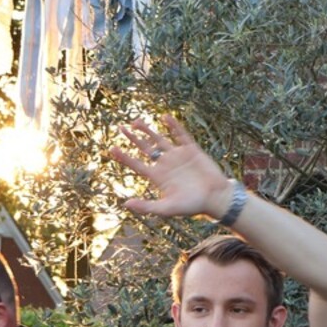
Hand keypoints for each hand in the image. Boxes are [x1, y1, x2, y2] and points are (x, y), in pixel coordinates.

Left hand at [110, 114, 232, 220]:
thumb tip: (125, 203)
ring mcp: (178, 156)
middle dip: (133, 138)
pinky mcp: (191, 150)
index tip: (112, 148)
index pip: (137, 164)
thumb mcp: (166, 209)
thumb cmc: (191, 206)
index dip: (124, 157)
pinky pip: (181, 135)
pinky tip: (165, 117)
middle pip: (145, 148)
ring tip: (135, 121)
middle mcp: (165, 165)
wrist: (215, 198)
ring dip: (148, 130)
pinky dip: (173, 126)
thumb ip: (146, 206)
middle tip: (121, 128)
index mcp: (157, 177)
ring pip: (159, 140)